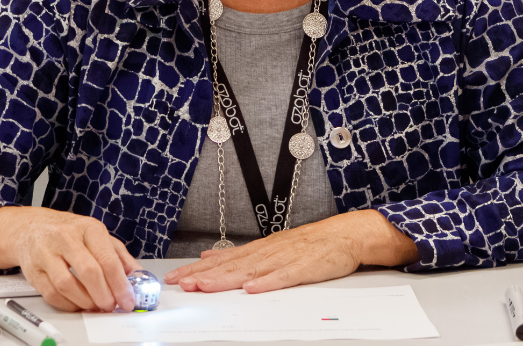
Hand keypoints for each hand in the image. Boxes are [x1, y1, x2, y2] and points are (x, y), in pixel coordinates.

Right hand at [0, 206, 140, 312]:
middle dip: (104, 295)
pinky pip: (51, 294)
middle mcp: (66, 238)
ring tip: (95, 306)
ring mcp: (46, 253)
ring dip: (85, 302)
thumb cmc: (69, 232)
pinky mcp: (33, 270)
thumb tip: (137, 276)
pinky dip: (68, 305)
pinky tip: (77, 304)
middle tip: (111, 305)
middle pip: (88, 272)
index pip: (107, 259)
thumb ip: (119, 256)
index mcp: (88, 228)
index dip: (120, 284)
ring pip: (67, 285)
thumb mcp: (97, 235)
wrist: (31, 228)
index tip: (127, 299)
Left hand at [163, 210, 416, 293]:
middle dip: (204, 275)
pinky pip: (285, 276)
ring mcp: (285, 258)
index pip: (221, 260)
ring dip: (227, 278)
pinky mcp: (305, 266)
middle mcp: (267, 251)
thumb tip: (209, 254)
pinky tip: (252, 288)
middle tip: (183, 283)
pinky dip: (268, 282)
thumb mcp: (270, 246)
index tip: (176, 278)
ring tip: (205, 286)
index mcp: (258, 249)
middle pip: (230, 265)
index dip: (197, 269)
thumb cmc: (310, 244)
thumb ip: (239, 253)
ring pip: (251, 270)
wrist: (346, 235)